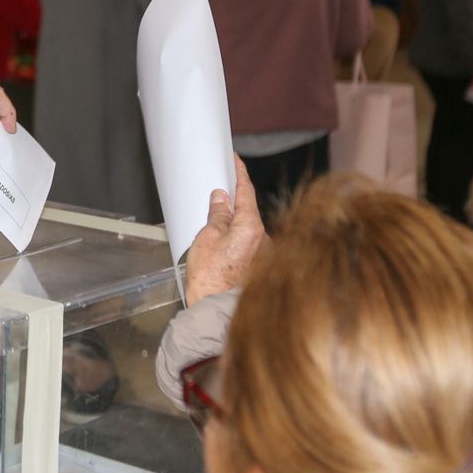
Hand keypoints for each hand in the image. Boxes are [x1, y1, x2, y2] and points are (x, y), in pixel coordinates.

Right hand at [184, 155, 265, 304]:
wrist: (215, 310)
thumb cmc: (210, 278)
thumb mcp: (207, 237)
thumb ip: (217, 215)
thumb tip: (221, 199)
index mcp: (252, 227)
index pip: (247, 191)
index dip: (240, 173)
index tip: (236, 161)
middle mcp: (265, 239)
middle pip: (249, 211)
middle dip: (234, 203)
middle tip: (217, 197)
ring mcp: (265, 255)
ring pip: (249, 230)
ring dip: (235, 226)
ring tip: (214, 232)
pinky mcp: (260, 268)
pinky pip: (249, 246)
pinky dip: (237, 241)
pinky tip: (223, 249)